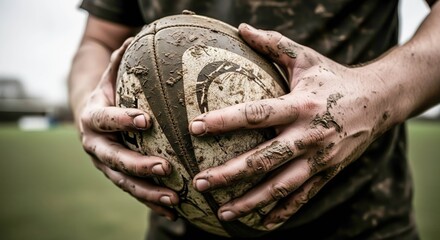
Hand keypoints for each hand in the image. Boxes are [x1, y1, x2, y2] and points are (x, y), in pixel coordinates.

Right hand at [79, 38, 178, 219]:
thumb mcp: (111, 76)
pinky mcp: (116, 176)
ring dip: (148, 192)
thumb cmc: (109, 92)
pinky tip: (173, 211)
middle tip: (165, 167)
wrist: (90, 117)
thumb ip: (120, 62)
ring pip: (123, 182)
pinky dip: (151, 202)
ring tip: (174, 199)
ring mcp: (104, 164)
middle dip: (138, 165)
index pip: (104, 119)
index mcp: (92, 117)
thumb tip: (136, 38)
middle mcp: (94, 144)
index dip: (122, 120)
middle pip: (113, 159)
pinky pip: (133, 192)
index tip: (146, 120)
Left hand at [189, 24, 394, 228]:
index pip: (256, 114)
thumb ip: (273, 43)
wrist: (380, 100)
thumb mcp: (305, 57)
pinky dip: (282, 213)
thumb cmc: (335, 77)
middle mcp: (309, 135)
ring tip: (222, 212)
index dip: (224, 121)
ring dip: (250, 202)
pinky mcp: (327, 173)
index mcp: (300, 105)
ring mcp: (320, 159)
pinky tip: (261, 225)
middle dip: (229, 174)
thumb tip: (241, 28)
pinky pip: (302, 198)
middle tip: (199, 183)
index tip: (195, 127)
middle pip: (264, 159)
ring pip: (281, 187)